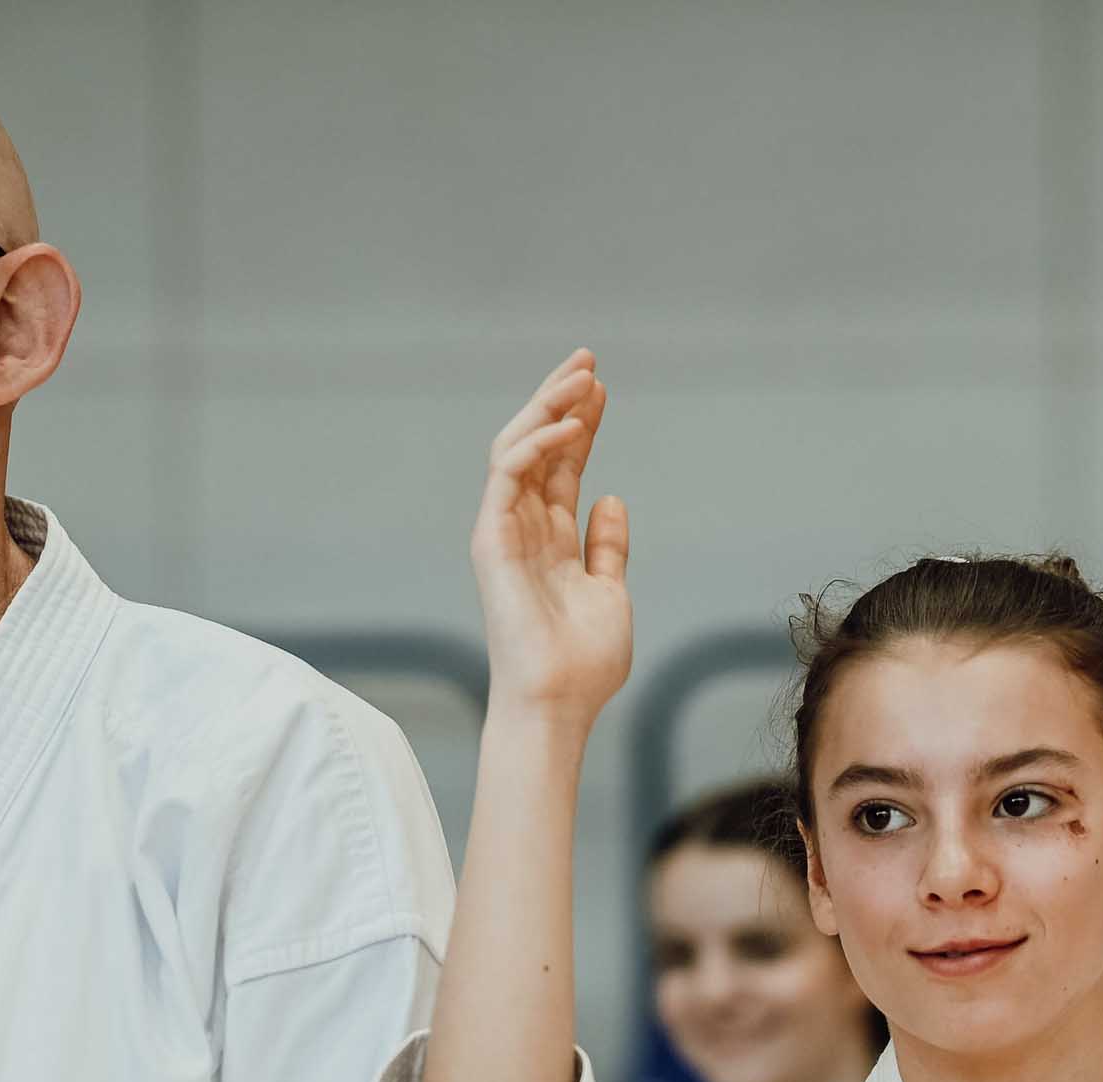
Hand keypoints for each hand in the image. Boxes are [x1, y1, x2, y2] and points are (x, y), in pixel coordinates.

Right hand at [473, 351, 631, 724]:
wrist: (559, 702)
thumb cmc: (583, 662)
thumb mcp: (609, 592)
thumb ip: (607, 546)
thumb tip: (611, 498)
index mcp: (550, 539)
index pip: (562, 466)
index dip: (581, 424)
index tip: (603, 388)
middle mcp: (522, 528)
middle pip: (538, 447)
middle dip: (560, 399)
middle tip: (588, 359)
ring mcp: (503, 531)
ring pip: (517, 449)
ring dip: (548, 409)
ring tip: (583, 378)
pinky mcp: (490, 539)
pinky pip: (507, 475)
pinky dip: (537, 446)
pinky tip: (570, 427)